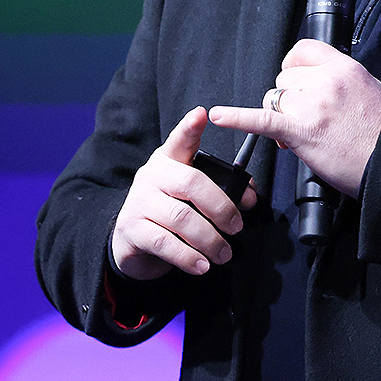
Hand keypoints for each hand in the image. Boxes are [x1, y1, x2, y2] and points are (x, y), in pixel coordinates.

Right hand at [111, 107, 257, 280]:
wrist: (131, 241)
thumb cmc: (169, 212)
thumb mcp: (191, 196)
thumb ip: (221, 190)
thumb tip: (250, 197)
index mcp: (168, 161)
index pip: (179, 140)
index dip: (189, 127)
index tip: (201, 115)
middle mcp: (151, 176)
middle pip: (190, 183)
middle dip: (221, 207)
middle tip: (236, 227)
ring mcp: (139, 201)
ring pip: (181, 218)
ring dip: (209, 240)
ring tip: (224, 254)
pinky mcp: (132, 229)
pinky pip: (165, 243)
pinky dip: (189, 257)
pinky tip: (202, 265)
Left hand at [209, 39, 380, 194]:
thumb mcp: (368, 90)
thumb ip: (339, 82)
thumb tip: (315, 88)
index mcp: (343, 67)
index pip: (301, 53)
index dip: (294, 71)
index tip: (297, 84)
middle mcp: (325, 80)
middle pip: (284, 81)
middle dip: (290, 101)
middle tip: (309, 122)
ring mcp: (311, 104)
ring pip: (274, 100)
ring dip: (283, 118)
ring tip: (305, 136)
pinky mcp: (300, 130)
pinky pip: (261, 119)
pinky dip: (236, 118)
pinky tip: (219, 116)